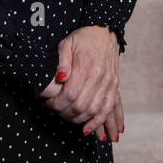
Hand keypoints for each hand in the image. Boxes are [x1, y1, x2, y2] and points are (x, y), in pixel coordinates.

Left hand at [39, 25, 122, 139]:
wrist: (104, 31)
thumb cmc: (82, 38)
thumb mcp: (67, 43)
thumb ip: (62, 61)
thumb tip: (60, 78)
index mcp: (87, 67)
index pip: (70, 95)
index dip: (57, 104)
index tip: (48, 103)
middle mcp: (100, 77)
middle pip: (81, 106)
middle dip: (65, 113)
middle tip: (55, 111)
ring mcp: (109, 83)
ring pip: (95, 110)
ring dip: (80, 120)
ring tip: (67, 119)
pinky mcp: (114, 86)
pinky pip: (109, 109)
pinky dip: (99, 122)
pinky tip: (88, 130)